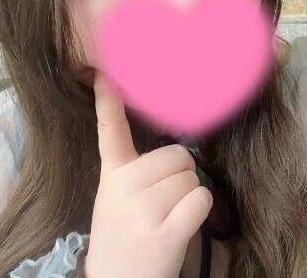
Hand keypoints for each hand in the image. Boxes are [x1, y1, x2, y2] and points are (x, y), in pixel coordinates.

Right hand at [84, 72, 212, 277]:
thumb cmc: (124, 235)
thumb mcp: (117, 197)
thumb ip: (136, 170)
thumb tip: (177, 149)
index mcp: (113, 175)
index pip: (109, 130)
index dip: (109, 100)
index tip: (105, 73)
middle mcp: (125, 187)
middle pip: (179, 155)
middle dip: (180, 175)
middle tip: (163, 202)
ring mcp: (143, 210)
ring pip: (192, 178)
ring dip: (188, 195)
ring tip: (166, 217)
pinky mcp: (164, 233)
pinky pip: (201, 199)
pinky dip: (198, 211)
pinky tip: (179, 226)